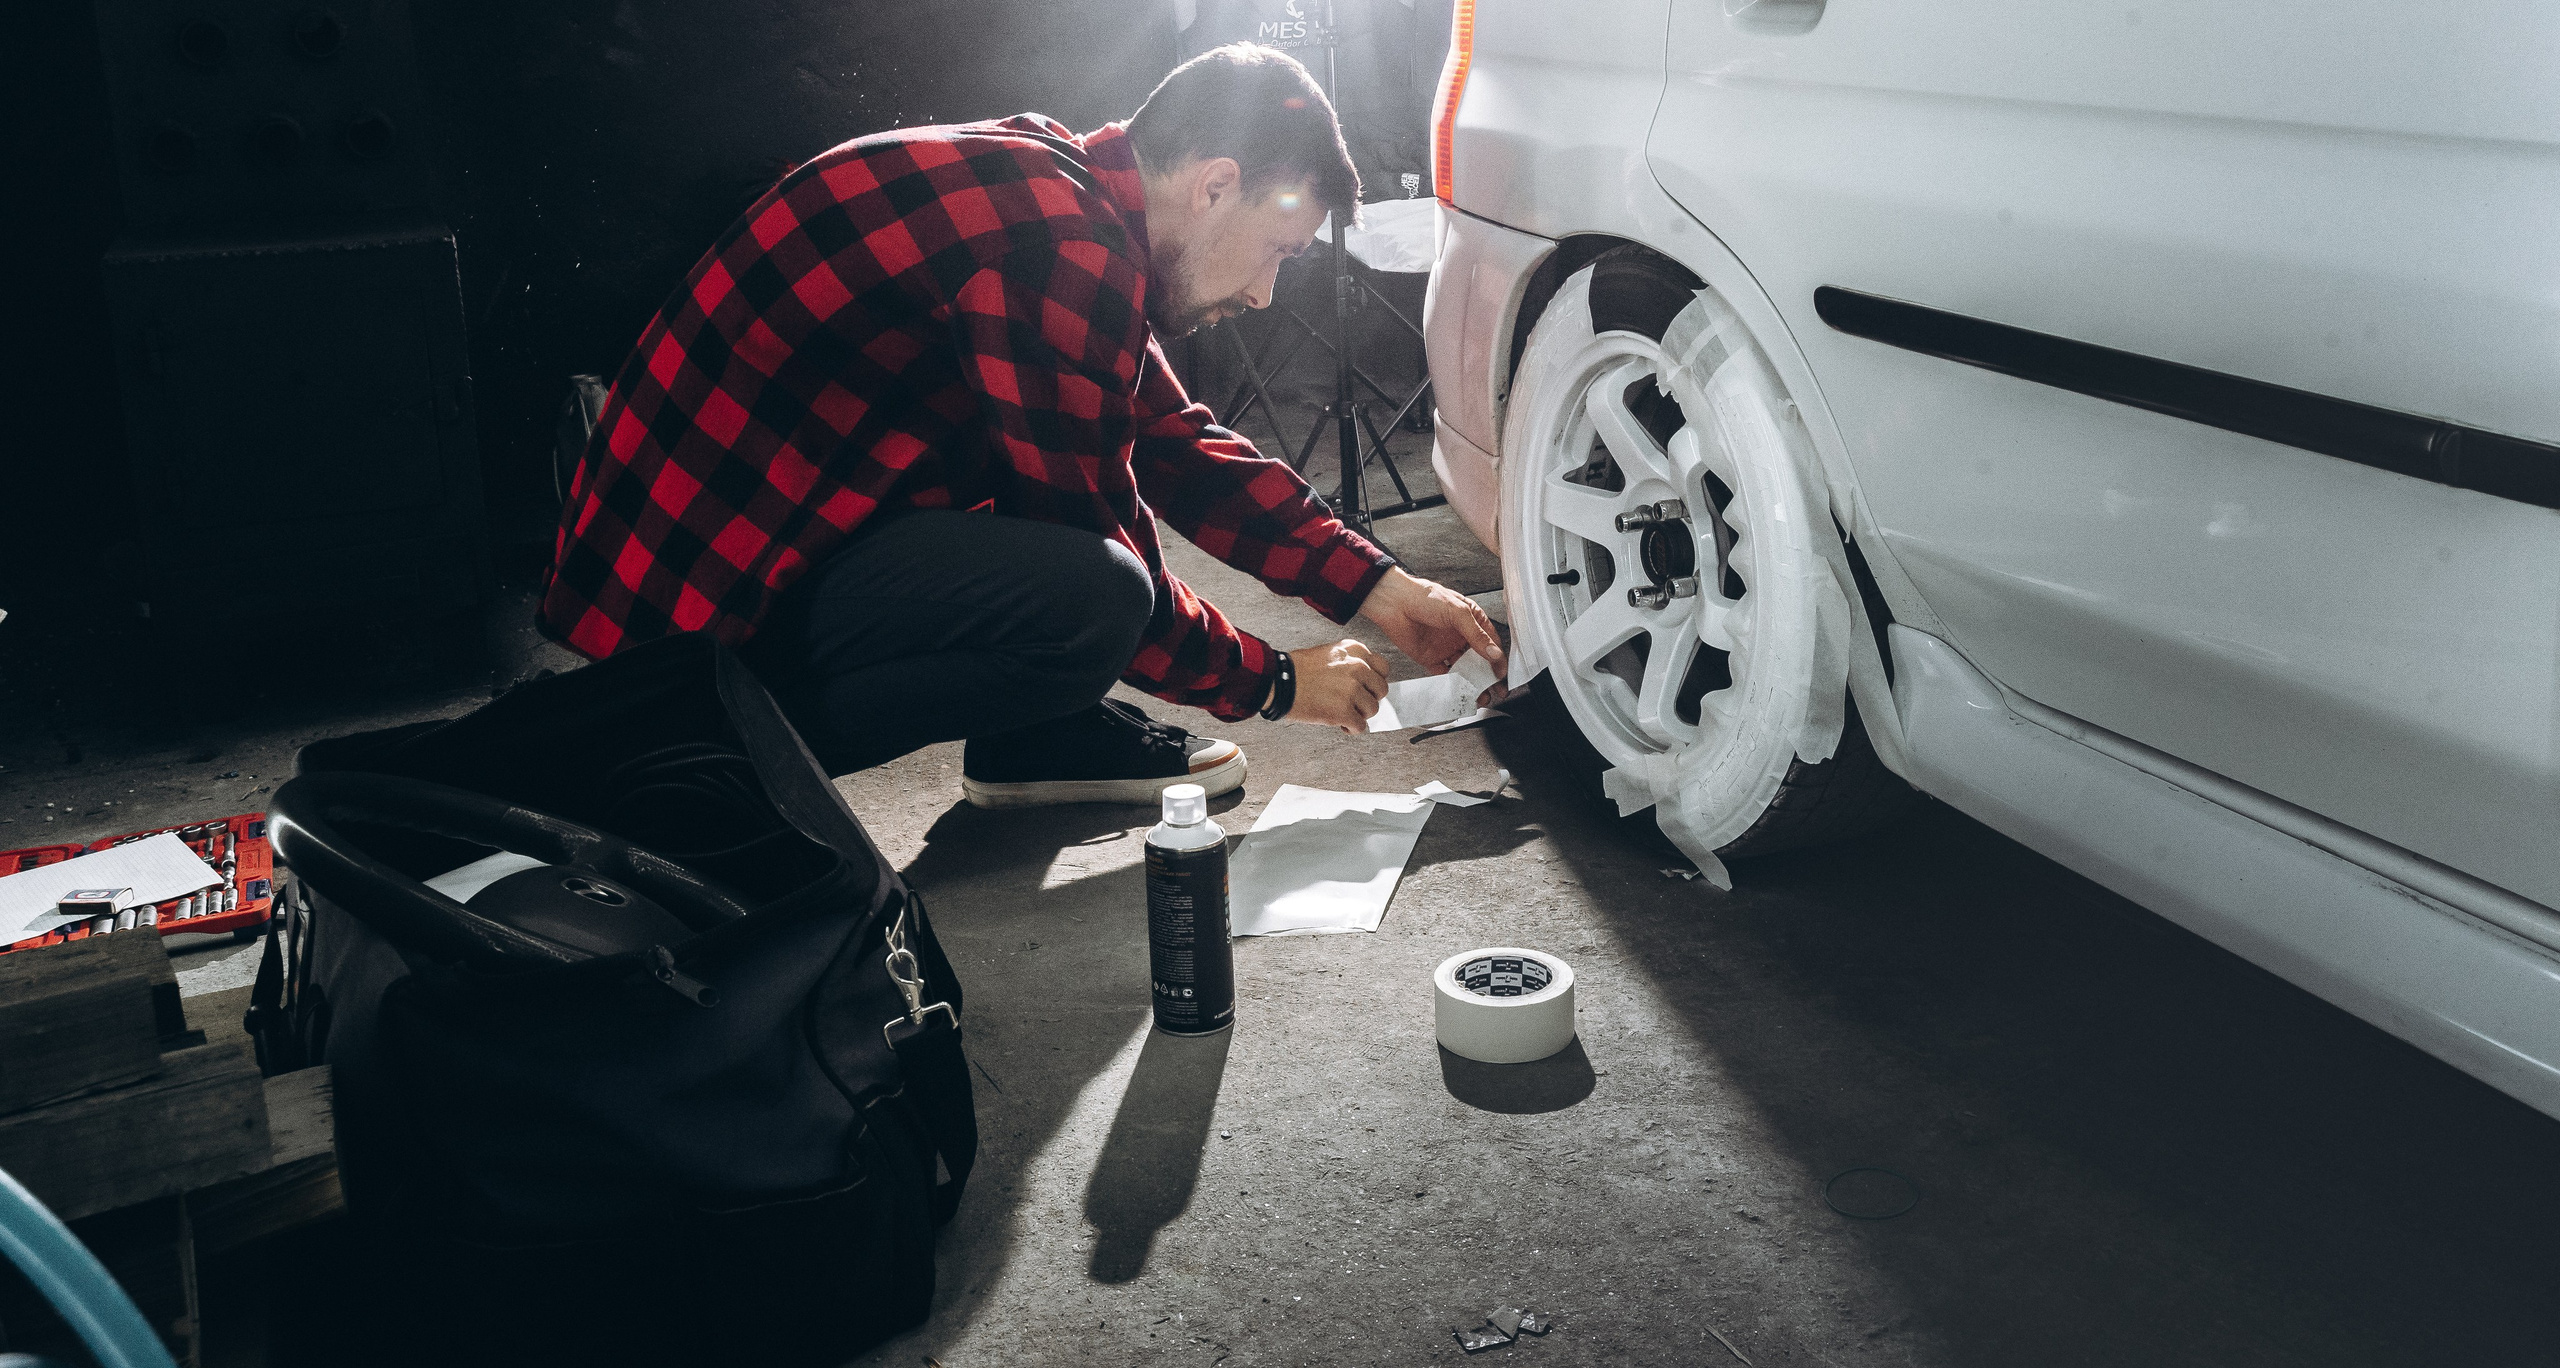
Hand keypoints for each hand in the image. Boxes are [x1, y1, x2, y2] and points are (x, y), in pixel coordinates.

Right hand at [1283, 640, 1389, 731]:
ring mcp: (1352, 689)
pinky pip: (1360, 726)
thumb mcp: (1329, 653)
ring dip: (1359, 714)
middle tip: (1354, 703)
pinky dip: (1351, 728)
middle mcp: (1357, 667)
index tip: (1366, 688)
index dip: (1374, 682)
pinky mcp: (1344, 711)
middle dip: (1368, 699)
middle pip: (1381, 690)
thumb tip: (1365, 680)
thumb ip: (1350, 663)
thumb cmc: (1296, 670)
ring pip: (1372, 709)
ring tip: (1343, 713)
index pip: (1383, 668)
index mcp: (1355, 650)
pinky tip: (1340, 724)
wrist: (1277, 682)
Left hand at [1357, 568, 1508, 707]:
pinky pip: (1444, 674)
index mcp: (1472, 620)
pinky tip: (1458, 690)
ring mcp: (1446, 647)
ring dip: (1472, 683)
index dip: (1498, 659)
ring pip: (1464, 670)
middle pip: (1480, 659)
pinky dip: (1452, 684)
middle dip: (1488, 676)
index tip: (1501, 674)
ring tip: (1479, 696)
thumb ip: (1477, 635)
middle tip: (1496, 691)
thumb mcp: (1457, 612)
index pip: (1491, 642)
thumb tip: (1494, 653)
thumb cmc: (1424, 597)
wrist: (1394, 603)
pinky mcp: (1430, 658)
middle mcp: (1460, 635)